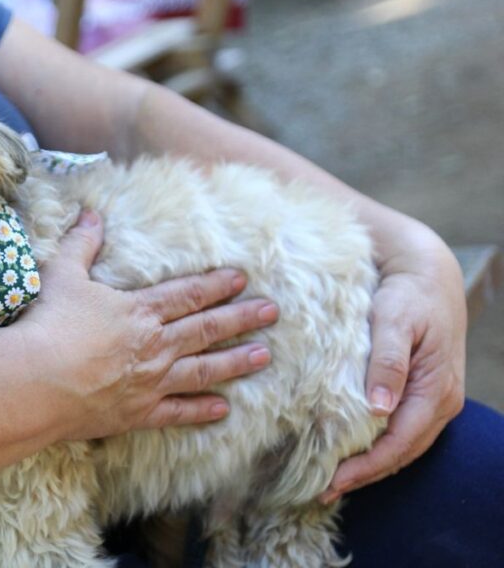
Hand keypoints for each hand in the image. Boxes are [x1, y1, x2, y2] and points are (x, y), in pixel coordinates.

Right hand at [17, 211, 278, 441]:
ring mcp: (150, 382)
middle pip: (206, 329)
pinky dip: (201, 411)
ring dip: (235, 363)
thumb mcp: (63, 275)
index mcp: (139, 310)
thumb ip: (81, 244)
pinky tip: (222, 409)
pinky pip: (178, 412)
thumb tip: (91, 213)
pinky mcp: (137, 413)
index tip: (242, 279)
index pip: (187, 294)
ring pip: (203, 370)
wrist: (36, 382)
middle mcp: (154, 345)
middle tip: (272, 313)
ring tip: (262, 357)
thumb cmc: (48, 326)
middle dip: (242, 319)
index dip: (216, 285)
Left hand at [321, 228, 465, 502]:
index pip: (399, 443)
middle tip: (320, 490)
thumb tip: (379, 407)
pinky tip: (349, 452)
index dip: (366, 467)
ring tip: (331, 480)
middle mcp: (440, 402)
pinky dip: (376, 447)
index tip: (332, 481)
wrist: (426, 272)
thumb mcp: (394, 319)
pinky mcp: (419, 392)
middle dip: (364, 475)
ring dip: (369, 465)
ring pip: (401, 446)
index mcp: (437, 390)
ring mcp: (433, 399)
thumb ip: (386, 360)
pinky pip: (399, 430)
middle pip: (401, 453)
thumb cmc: (408, 294)